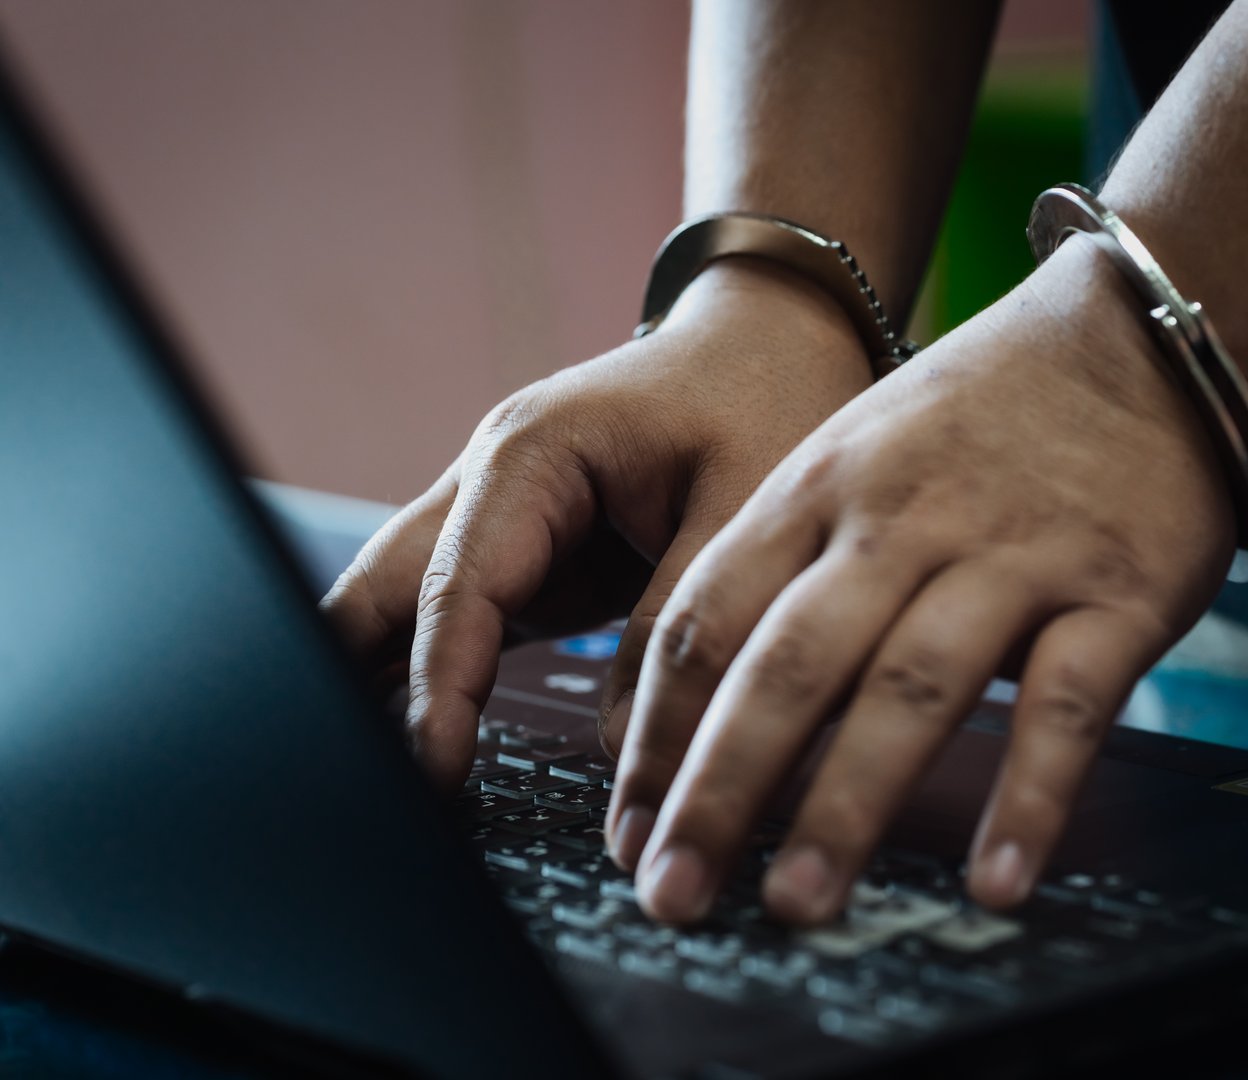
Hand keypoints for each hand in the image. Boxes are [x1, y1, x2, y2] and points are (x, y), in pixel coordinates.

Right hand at [319, 259, 872, 789]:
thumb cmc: (763, 398)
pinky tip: (421, 756)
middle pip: (384, 591)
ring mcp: (501, 523)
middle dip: (357, 684)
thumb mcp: (744, 506)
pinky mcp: (529, 561)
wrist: (774, 344)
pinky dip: (438, 685)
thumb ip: (681, 626)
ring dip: (383, 689)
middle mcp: (493, 484)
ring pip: (403, 611)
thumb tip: (633, 755)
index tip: (430, 776)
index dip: (438, 689)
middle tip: (360, 791)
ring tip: (372, 793)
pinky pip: (460, 628)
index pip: (459, 588)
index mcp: (532, 453)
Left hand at [606, 241, 1235, 923]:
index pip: (709, 616)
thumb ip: (787, 556)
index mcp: (820, 486)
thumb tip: (702, 699)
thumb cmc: (984, 412)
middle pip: (788, 664)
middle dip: (719, 787)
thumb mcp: (857, 448)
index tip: (626, 826)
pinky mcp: (1116, 592)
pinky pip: (1064, 707)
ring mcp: (1010, 556)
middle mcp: (901, 521)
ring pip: (909, 688)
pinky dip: (1027, 798)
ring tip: (798, 902)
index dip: (657, 732)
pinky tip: (995, 881)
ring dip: (845, 806)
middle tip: (673, 890)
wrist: (1143, 335)